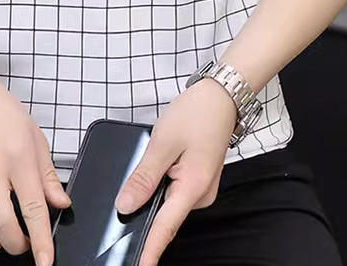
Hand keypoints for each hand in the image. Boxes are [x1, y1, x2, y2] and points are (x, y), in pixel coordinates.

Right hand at [0, 70, 70, 265]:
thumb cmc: (1, 112)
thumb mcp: (35, 137)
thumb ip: (48, 174)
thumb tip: (61, 204)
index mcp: (18, 157)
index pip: (34, 208)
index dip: (42, 241)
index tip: (45, 261)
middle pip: (2, 224)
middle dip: (15, 246)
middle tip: (22, 245)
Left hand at [115, 78, 237, 265]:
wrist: (221, 96)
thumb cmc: (196, 113)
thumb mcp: (162, 142)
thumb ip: (143, 177)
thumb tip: (125, 206)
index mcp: (192, 188)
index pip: (164, 229)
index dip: (148, 251)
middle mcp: (200, 195)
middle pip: (164, 216)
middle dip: (143, 215)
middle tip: (128, 204)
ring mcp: (201, 188)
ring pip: (168, 202)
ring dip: (152, 196)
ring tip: (148, 170)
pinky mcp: (198, 179)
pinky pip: (174, 192)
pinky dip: (161, 187)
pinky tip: (156, 170)